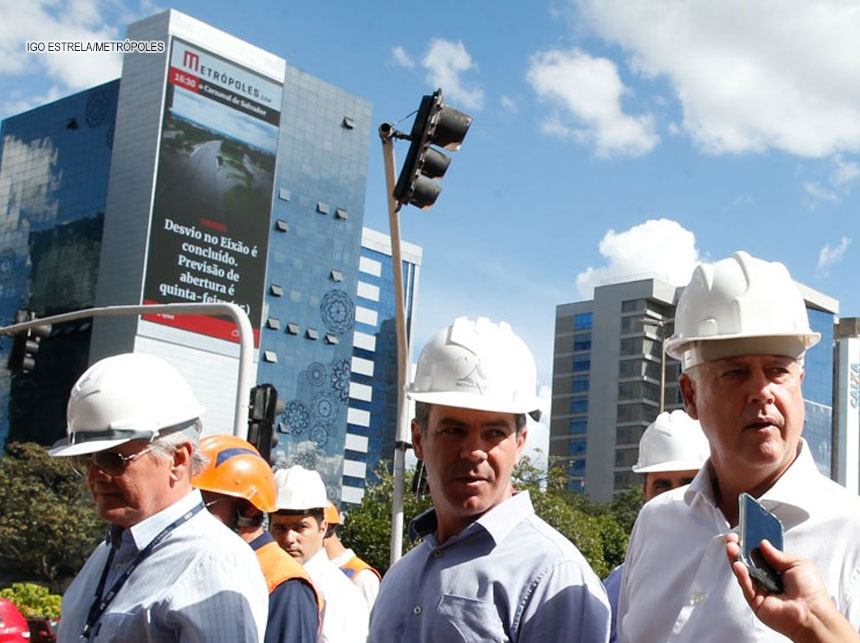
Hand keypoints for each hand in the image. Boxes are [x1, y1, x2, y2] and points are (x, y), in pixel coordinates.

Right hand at [725, 532, 858, 642]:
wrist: (813, 613)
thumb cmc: (811, 591)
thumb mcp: (798, 563)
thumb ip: (778, 554)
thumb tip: (763, 543)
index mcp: (780, 570)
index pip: (761, 554)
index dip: (752, 543)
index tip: (744, 533)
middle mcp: (768, 579)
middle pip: (749, 562)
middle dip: (739, 549)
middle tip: (733, 539)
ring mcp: (761, 590)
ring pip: (744, 573)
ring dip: (736, 559)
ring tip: (731, 547)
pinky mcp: (755, 602)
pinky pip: (746, 586)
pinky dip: (741, 575)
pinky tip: (738, 564)